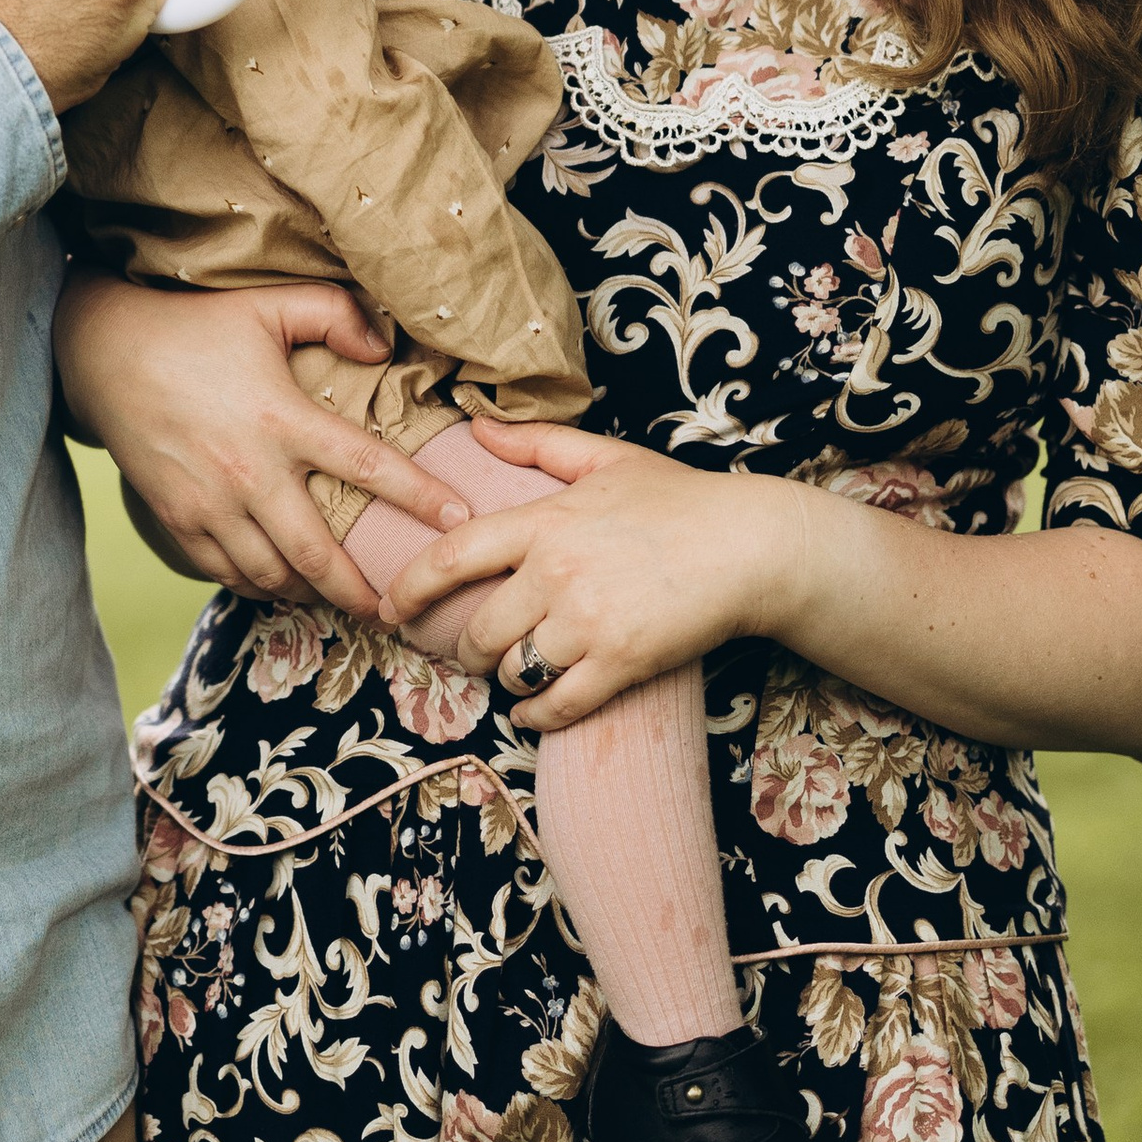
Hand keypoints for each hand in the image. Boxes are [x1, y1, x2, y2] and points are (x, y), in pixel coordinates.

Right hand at [54, 271, 473, 618]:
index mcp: (281, 419)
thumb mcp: (267, 304)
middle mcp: (248, 472)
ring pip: (271, 574)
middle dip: (361, 590)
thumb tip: (382, 345)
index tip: (460, 521)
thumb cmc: (193, 324)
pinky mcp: (176, 519)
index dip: (420, 497)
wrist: (102, 352)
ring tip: (343, 601)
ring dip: (311, 593)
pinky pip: (225, 572)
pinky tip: (281, 586)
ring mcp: (208, 503)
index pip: (366, 467)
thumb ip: (333, 314)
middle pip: (317, 553)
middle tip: (397, 609)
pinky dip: (259, 587)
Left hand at [380, 419, 795, 726]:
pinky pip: (558, 706)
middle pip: (477, 630)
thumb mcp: (605, 458)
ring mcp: (588, 623)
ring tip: (512, 674)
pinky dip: (537, 716)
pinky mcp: (622, 663)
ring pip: (513, 672)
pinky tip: (534, 711)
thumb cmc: (679, 500)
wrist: (751, 547)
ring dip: (504, 681)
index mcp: (544, 522)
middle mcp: (557, 574)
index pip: (452, 556)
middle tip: (468, 653)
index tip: (389, 609)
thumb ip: (535, 444)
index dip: (410, 588)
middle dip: (464, 650)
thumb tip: (475, 425)